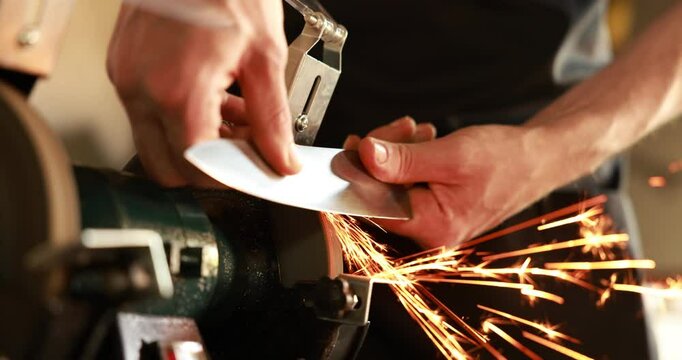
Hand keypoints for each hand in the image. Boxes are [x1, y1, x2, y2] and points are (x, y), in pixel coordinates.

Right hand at [107, 1, 299, 186]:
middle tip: (243, 149)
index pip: (197, 168)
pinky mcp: (123, 66)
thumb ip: (273, 118)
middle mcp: (142, 89)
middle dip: (208, 168)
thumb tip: (280, 158)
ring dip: (196, 142)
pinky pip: (148, 112)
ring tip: (236, 115)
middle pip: (168, 166)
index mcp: (179, 91)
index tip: (252, 169)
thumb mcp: (264, 55)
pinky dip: (181, 117)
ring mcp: (127, 77)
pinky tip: (214, 97)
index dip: (229, 177)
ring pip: (156, 142)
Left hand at [346, 118, 553, 248]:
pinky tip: (427, 142)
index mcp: (433, 226)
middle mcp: (430, 230)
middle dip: (385, 154)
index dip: (359, 173)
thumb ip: (404, 160)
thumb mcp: (451, 156)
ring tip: (424, 134)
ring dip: (400, 150)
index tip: (351, 148)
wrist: (537, 159)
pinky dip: (411, 157)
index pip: (375, 205)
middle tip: (401, 128)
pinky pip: (408, 180)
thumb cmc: (506, 161)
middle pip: (382, 191)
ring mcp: (432, 218)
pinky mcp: (434, 205)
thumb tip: (366, 157)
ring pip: (393, 181)